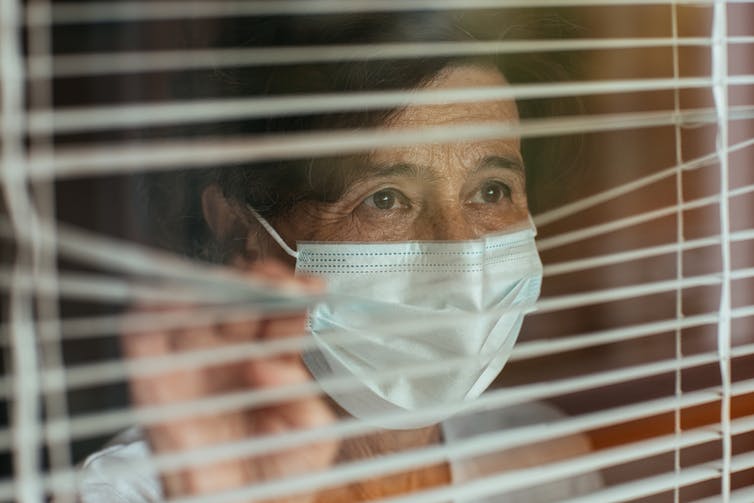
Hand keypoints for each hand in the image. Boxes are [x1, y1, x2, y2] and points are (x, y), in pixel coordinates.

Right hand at [122, 260, 336, 502]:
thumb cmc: (279, 474)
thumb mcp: (311, 444)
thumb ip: (305, 409)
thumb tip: (273, 370)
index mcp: (273, 359)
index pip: (282, 314)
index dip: (293, 296)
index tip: (306, 289)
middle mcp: (233, 354)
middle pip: (240, 302)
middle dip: (251, 284)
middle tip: (262, 279)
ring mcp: (194, 365)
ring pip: (193, 311)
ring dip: (200, 291)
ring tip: (215, 284)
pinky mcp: (157, 386)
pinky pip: (144, 345)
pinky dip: (145, 320)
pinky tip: (157, 304)